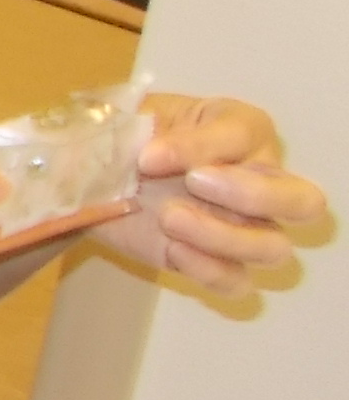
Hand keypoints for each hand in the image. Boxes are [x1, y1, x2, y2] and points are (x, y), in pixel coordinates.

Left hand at [101, 93, 324, 294]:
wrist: (95, 174)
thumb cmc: (128, 138)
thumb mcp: (138, 118)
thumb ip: (153, 134)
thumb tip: (155, 158)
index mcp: (244, 132)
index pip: (248, 135)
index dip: (201, 146)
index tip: (149, 155)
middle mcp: (259, 182)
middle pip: (304, 201)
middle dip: (254, 195)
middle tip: (193, 183)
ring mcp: (244, 228)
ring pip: (274, 248)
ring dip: (223, 236)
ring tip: (168, 218)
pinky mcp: (215, 263)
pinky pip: (237, 281)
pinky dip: (209, 270)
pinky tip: (173, 249)